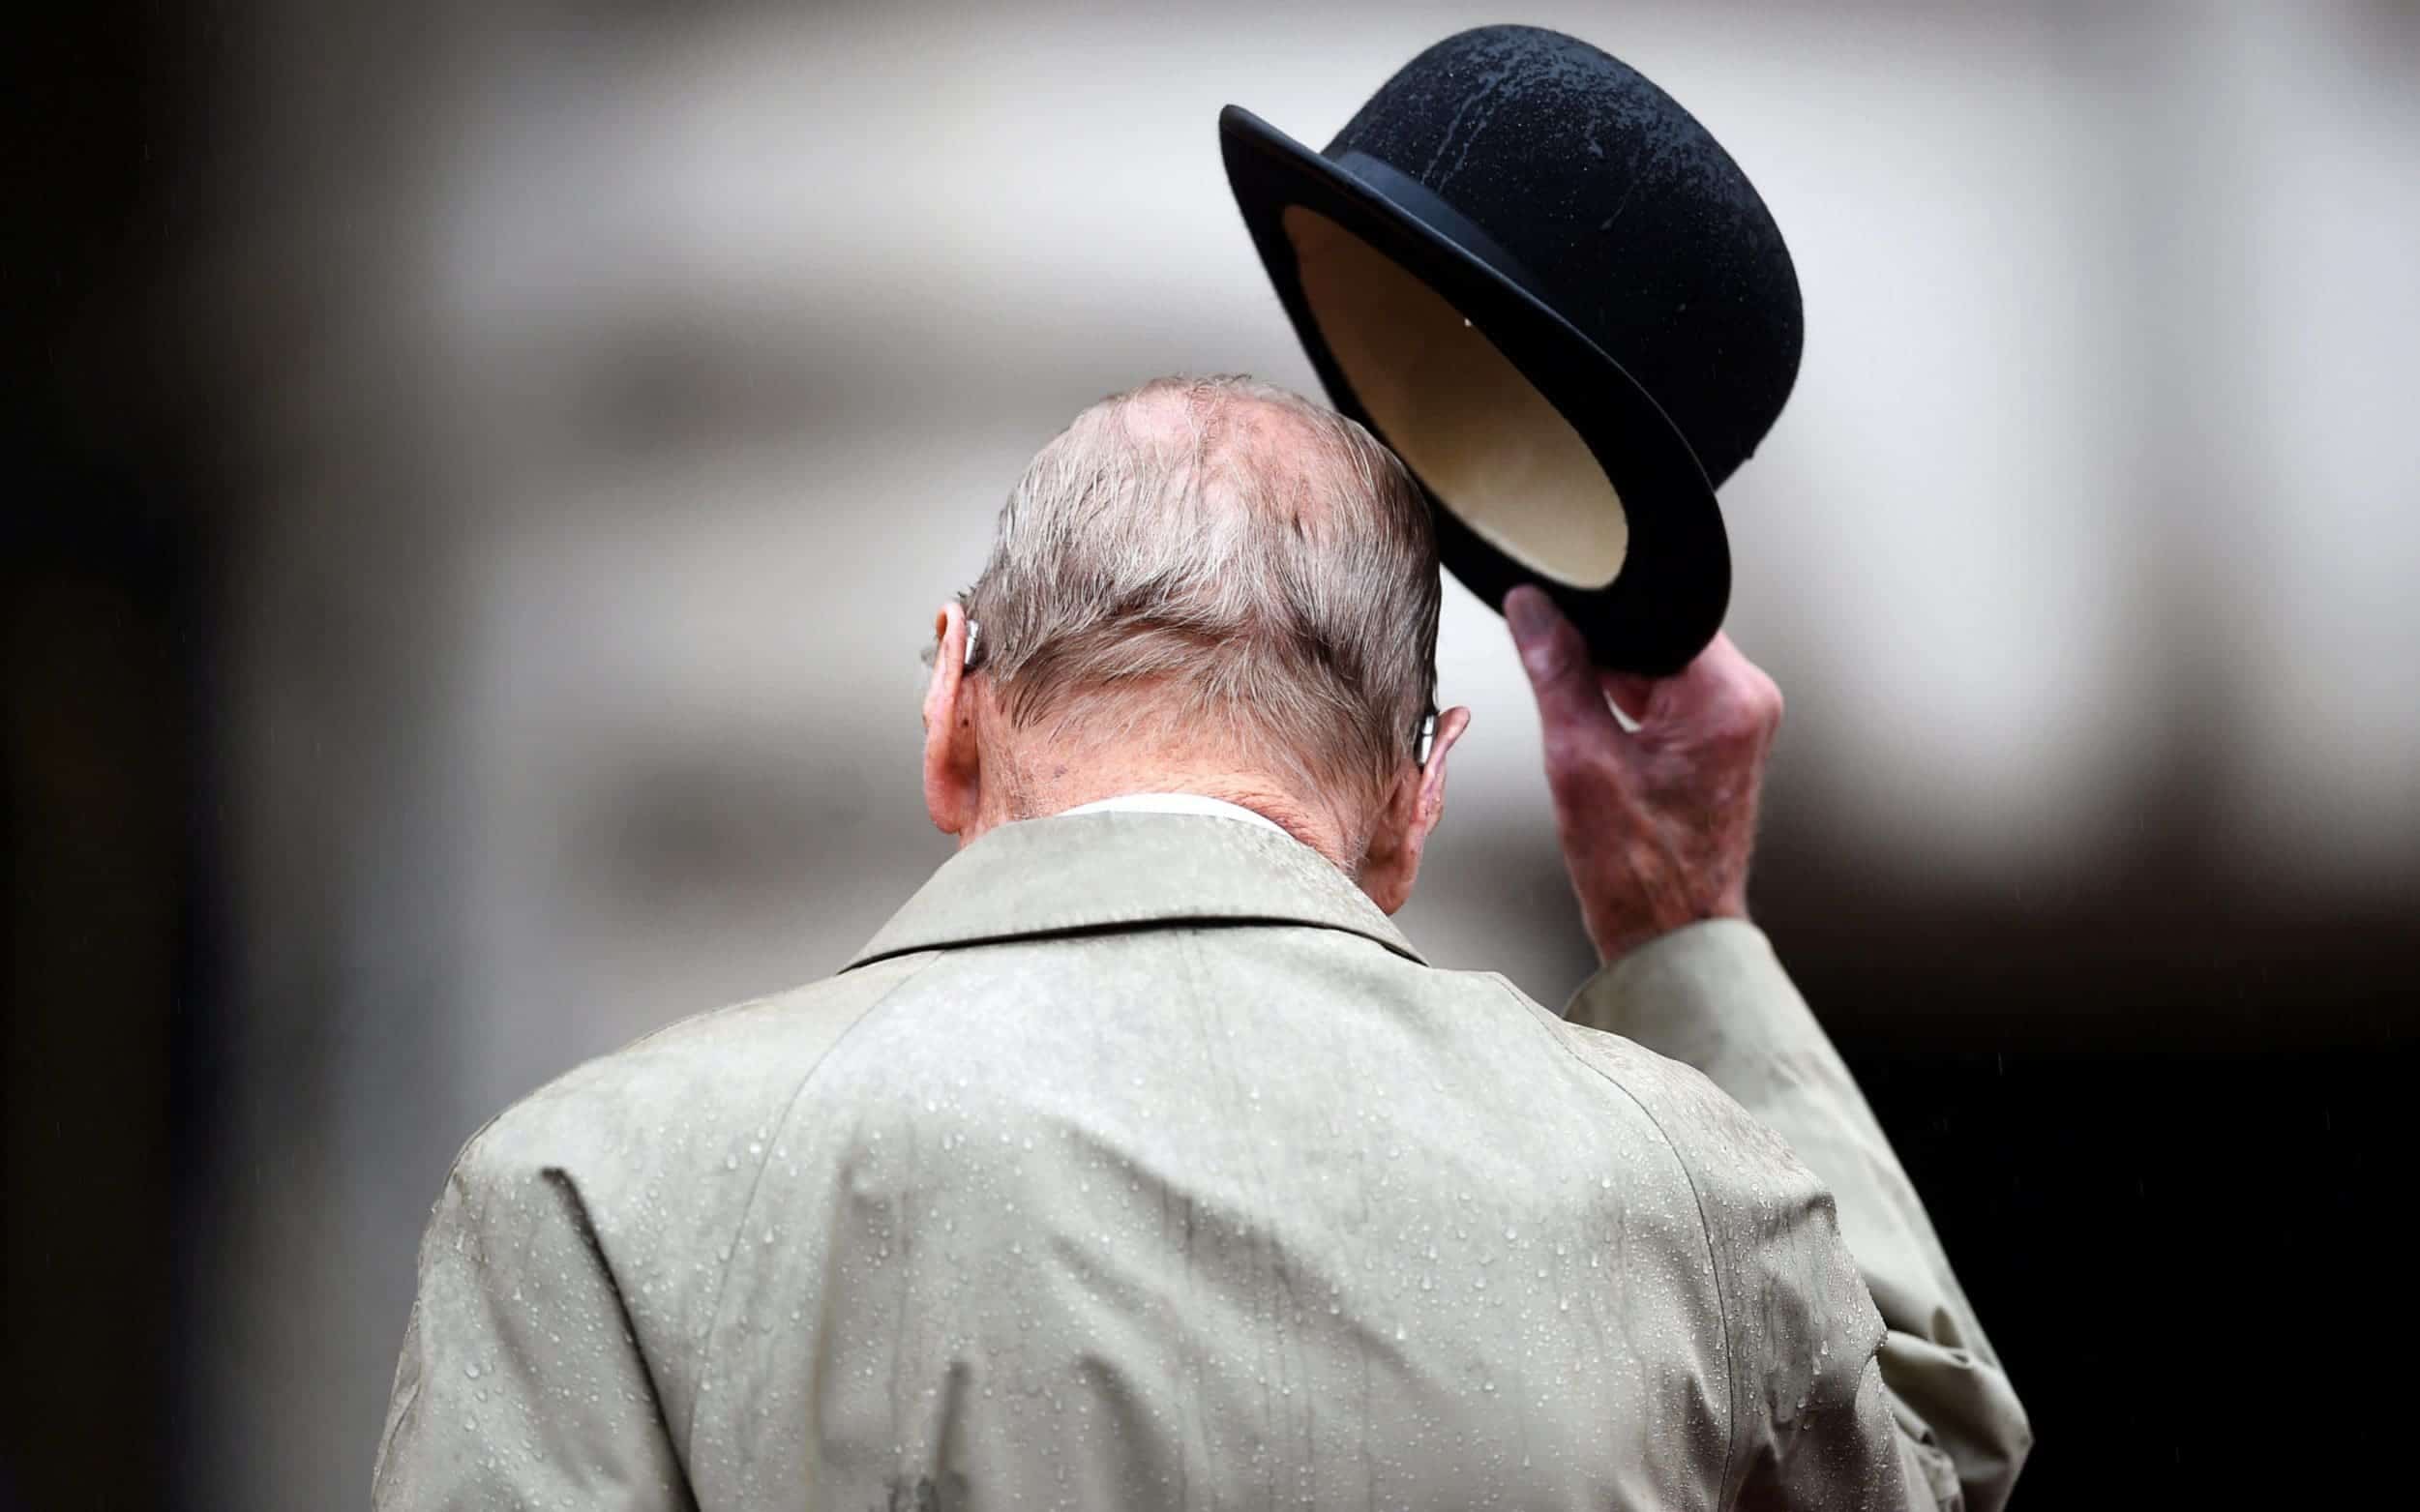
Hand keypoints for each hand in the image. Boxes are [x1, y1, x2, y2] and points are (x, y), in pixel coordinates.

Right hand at [1505, 586, 1783, 964]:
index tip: (1558, 624)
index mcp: (1726, 698)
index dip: (1600, 610)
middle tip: (1580, 712)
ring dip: (1616, 686)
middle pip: (1658, 633)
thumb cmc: (1642, 876)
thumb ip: (1556, 672)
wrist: (1672, 938)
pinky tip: (1611, 751)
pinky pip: (1667, 693)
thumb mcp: (1578, 762)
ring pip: (1658, 662)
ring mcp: (1737, 719)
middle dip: (1605, 655)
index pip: (1657, 609)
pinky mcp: (1721, 737)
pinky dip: (1629, 707)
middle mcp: (1745, 701)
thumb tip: (1532, 609)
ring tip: (1601, 748)